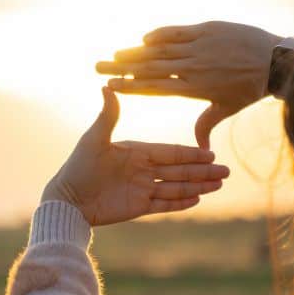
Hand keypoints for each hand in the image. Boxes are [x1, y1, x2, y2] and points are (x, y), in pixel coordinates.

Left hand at [42, 87, 229, 225]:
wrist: (67, 199)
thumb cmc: (78, 167)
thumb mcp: (94, 139)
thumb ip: (108, 116)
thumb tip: (108, 86)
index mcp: (136, 152)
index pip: (170, 152)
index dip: (191, 154)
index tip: (211, 153)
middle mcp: (142, 170)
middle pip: (179, 170)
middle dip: (203, 171)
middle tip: (226, 172)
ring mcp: (141, 189)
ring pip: (176, 187)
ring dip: (198, 186)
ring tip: (219, 185)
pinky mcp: (137, 207)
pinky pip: (164, 205)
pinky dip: (181, 203)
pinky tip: (198, 200)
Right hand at [96, 21, 281, 148]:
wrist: (276, 60)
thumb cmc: (250, 88)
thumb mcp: (227, 107)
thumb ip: (206, 123)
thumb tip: (198, 148)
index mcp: (193, 87)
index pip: (154, 87)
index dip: (130, 86)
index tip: (109, 85)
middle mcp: (192, 67)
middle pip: (149, 67)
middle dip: (122, 67)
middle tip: (99, 66)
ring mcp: (199, 46)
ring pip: (160, 49)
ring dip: (135, 51)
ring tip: (115, 54)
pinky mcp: (207, 29)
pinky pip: (178, 31)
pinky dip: (160, 34)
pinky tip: (144, 39)